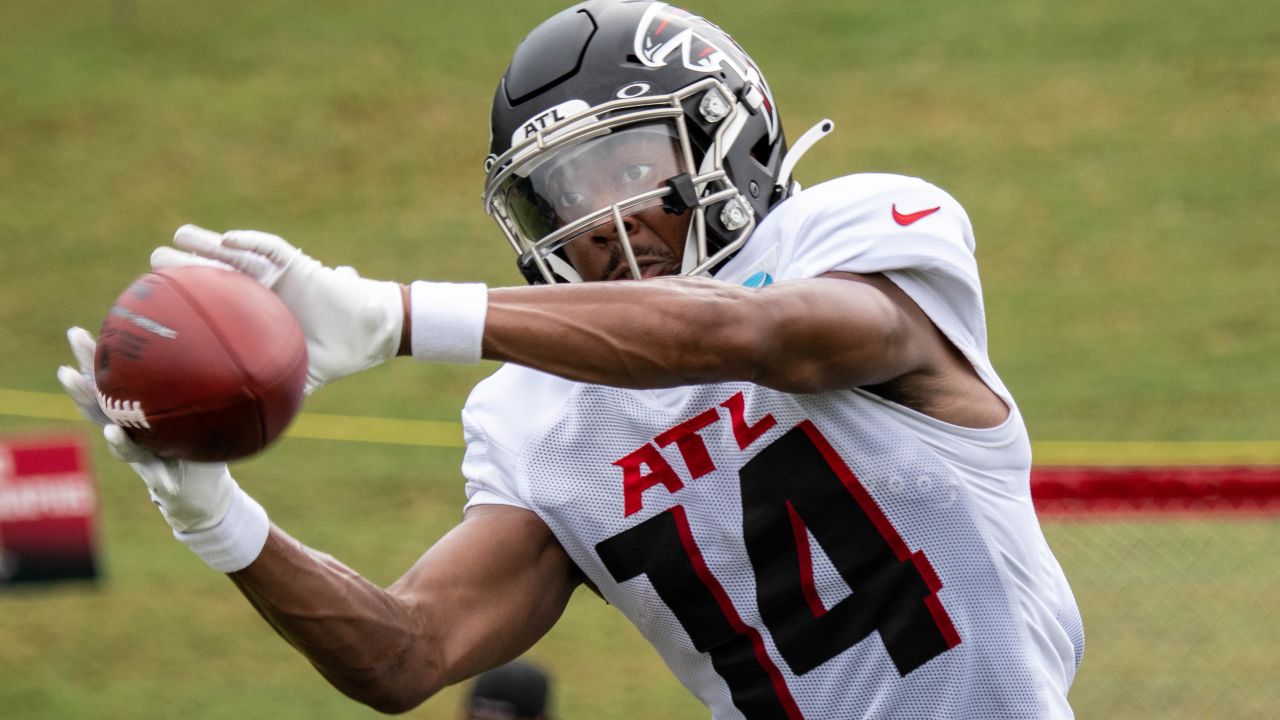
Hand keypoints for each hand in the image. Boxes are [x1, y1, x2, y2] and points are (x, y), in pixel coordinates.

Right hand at [57, 327, 233, 531]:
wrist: (199, 489)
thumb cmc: (192, 440)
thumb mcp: (192, 404)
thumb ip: (188, 378)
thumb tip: (199, 327)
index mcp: (133, 412)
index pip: (106, 383)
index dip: (89, 360)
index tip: (75, 333)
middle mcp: (130, 432)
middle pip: (100, 411)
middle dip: (82, 394)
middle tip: (67, 374)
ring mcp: (143, 457)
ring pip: (125, 448)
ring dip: (118, 441)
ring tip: (112, 431)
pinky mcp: (162, 478)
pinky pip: (162, 478)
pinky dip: (163, 480)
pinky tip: (167, 484)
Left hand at [152, 225, 404, 392]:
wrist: (369, 336)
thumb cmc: (336, 355)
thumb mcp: (295, 377)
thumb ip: (268, 393)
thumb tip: (240, 431)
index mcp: (256, 316)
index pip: (215, 303)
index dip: (188, 299)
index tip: (157, 300)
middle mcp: (262, 291)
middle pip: (218, 273)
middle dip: (187, 264)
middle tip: (156, 261)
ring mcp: (279, 275)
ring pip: (238, 254)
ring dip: (210, 244)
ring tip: (181, 235)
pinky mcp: (299, 264)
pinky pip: (273, 249)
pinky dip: (252, 242)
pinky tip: (229, 239)